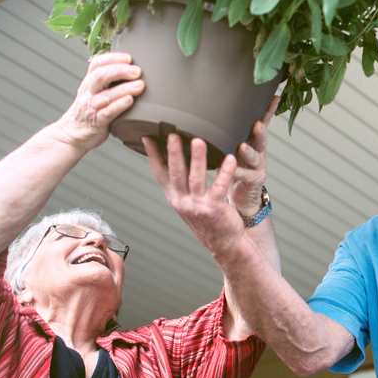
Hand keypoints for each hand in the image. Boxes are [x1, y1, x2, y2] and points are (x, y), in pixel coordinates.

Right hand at [53, 52, 143, 150]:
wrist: (72, 134)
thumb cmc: (90, 110)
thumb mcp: (95, 92)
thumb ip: (109, 81)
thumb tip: (134, 69)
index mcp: (90, 82)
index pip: (97, 64)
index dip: (112, 58)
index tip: (129, 58)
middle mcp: (89, 92)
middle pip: (99, 76)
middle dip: (119, 71)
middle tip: (137, 71)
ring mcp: (92, 107)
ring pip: (106, 95)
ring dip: (124, 88)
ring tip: (140, 85)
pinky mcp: (97, 122)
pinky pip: (107, 113)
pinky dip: (119, 106)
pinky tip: (130, 101)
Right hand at [144, 132, 242, 259]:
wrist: (225, 243)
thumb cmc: (209, 219)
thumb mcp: (189, 202)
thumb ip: (183, 184)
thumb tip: (178, 158)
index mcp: (175, 198)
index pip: (160, 173)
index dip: (153, 156)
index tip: (147, 137)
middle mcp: (183, 202)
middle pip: (175, 173)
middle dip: (173, 153)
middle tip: (172, 134)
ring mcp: (198, 206)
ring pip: (195, 179)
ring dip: (197, 158)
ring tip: (198, 140)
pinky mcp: (215, 208)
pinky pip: (220, 187)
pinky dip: (225, 172)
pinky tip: (230, 158)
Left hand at [230, 96, 278, 214]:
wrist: (242, 194)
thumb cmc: (233, 166)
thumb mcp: (230, 147)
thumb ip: (225, 134)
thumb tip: (207, 113)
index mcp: (253, 139)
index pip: (262, 121)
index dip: (268, 110)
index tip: (274, 98)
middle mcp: (259, 150)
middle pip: (262, 138)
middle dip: (261, 131)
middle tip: (257, 124)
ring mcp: (259, 165)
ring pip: (256, 156)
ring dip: (249, 152)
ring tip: (242, 147)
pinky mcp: (256, 179)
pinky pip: (247, 175)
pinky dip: (238, 172)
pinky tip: (231, 170)